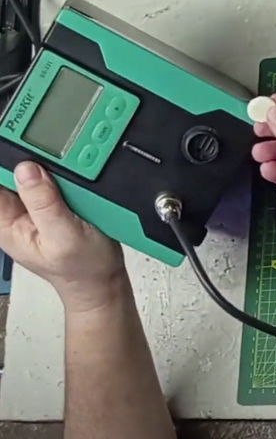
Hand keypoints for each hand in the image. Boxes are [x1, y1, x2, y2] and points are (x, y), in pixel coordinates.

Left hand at [0, 162, 125, 312]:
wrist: (103, 281)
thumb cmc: (83, 269)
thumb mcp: (63, 237)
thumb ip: (44, 204)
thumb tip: (26, 169)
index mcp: (7, 223)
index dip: (7, 165)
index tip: (28, 157)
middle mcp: (18, 212)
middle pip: (14, 173)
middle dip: (37, 165)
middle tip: (60, 176)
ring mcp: (37, 207)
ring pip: (36, 171)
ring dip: (57, 171)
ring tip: (76, 189)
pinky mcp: (55, 202)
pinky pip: (56, 179)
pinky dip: (70, 177)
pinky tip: (81, 187)